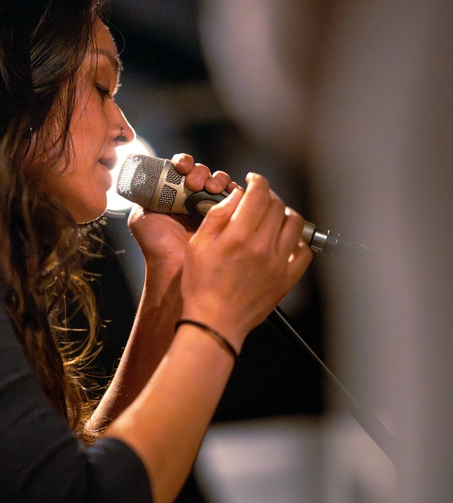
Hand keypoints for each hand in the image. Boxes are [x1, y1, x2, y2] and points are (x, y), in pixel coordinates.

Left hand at [127, 152, 238, 271]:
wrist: (175, 267)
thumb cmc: (156, 246)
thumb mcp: (141, 216)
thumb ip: (144, 195)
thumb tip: (145, 179)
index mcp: (173, 195)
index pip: (182, 169)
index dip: (184, 163)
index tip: (181, 168)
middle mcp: (193, 199)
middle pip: (203, 173)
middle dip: (200, 172)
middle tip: (195, 183)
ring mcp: (211, 208)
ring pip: (220, 182)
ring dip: (216, 179)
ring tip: (210, 188)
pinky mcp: (228, 218)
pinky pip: (236, 197)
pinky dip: (233, 190)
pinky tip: (227, 193)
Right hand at [180, 172, 312, 351]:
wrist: (214, 322)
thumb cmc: (201, 287)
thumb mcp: (197, 245)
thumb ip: (217, 216)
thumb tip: (235, 197)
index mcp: (239, 235)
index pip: (259, 193)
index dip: (257, 180)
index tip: (253, 180)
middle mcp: (262, 246)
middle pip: (277, 205)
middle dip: (268, 195)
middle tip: (259, 199)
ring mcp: (278, 263)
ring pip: (294, 223)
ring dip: (285, 213)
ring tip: (274, 216)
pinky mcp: (286, 279)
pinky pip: (304, 252)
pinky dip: (298, 241)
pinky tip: (286, 241)